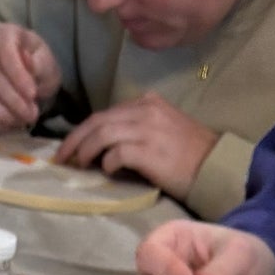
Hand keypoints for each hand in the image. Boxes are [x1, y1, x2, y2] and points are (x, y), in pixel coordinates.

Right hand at [0, 25, 61, 132]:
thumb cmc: (37, 66)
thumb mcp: (46, 62)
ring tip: (22, 120)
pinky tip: (9, 125)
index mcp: (5, 36)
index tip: (33, 94)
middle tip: (32, 113)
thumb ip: (40, 62)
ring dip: (3, 114)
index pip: (5, 52)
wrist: (24, 79)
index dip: (18, 75)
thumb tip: (28, 62)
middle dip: (14, 100)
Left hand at [56, 94, 218, 202]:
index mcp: (148, 103)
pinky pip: (115, 154)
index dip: (84, 130)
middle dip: (75, 140)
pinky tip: (106, 172)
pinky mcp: (148, 150)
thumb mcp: (162, 129)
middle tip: (61, 158)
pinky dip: (106, 163)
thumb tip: (103, 147)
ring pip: (102, 134)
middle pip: (98, 121)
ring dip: (85, 151)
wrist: (213, 166)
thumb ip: (135, 130)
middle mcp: (145, 110)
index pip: (106, 113)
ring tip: (78, 166)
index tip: (71, 147)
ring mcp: (146, 129)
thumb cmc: (188, 154)